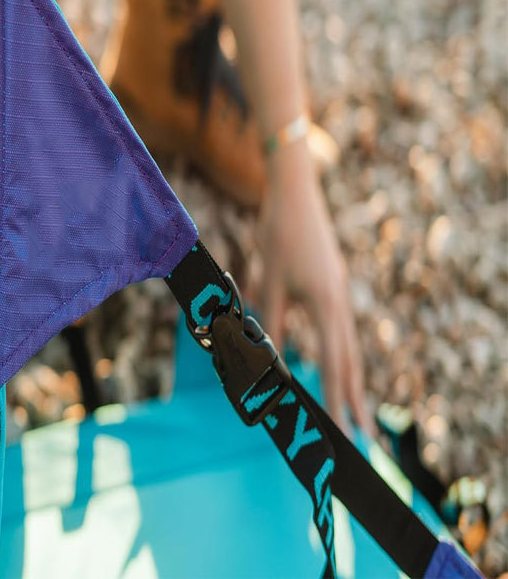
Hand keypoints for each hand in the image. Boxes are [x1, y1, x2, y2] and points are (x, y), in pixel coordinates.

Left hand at [257, 140, 373, 434]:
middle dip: (354, 399)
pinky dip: (343, 354)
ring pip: (349, 345)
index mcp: (325, 303)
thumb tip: (268, 360)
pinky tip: (338, 364)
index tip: (342, 429)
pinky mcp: (335, 285)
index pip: (332, 363)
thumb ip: (269, 323)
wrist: (294, 193)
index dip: (335, 398)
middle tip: (361, 436)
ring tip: (356, 410)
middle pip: (350, 360)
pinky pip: (342, 329)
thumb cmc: (277, 234)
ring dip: (351, 379)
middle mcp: (339, 302)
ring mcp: (340, 293)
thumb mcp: (268, 281)